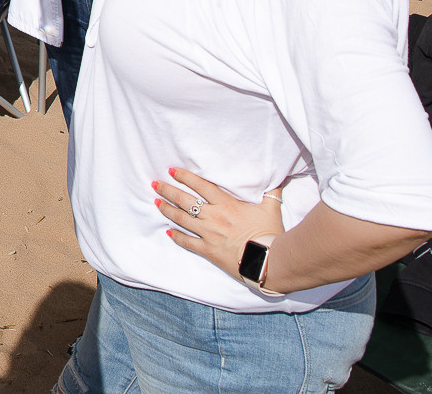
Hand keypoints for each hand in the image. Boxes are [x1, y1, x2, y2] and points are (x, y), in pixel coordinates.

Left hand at [154, 167, 284, 283]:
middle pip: (185, 201)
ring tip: (157, 203)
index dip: (185, 177)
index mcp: (227, 205)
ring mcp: (209, 234)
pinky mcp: (208, 251)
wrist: (268, 261)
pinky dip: (176, 237)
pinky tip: (168, 232)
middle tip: (155, 185)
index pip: (201, 186)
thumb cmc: (270, 234)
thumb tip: (276, 179)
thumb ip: (271, 193)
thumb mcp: (271, 209)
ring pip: (182, 219)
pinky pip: (187, 242)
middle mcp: (214, 217)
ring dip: (167, 210)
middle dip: (168, 191)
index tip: (172, 170)